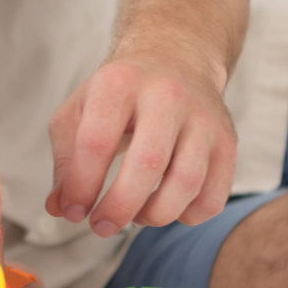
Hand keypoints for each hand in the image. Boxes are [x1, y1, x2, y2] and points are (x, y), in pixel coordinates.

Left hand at [45, 54, 235, 236]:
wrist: (173, 61)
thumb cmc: (117, 95)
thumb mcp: (78, 112)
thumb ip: (65, 161)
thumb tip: (60, 208)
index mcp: (119, 83)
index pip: (97, 142)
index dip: (82, 185)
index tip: (73, 211)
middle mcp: (166, 95)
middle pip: (148, 163)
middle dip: (119, 207)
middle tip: (101, 226)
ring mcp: (203, 118)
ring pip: (186, 182)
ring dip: (155, 214)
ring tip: (135, 216)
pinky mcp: (227, 142)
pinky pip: (213, 195)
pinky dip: (188, 216)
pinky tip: (166, 208)